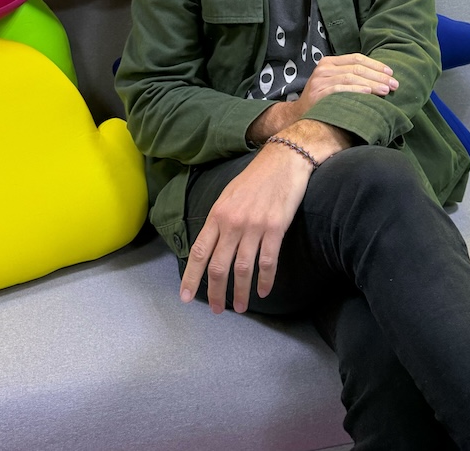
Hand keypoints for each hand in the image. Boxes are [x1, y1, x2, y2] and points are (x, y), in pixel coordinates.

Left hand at [180, 141, 311, 313]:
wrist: (283, 160)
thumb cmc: (255, 178)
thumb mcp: (228, 195)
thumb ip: (218, 221)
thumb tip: (211, 247)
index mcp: (217, 214)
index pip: (200, 252)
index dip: (191, 277)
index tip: (185, 297)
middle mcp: (232, 222)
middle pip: (219, 265)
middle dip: (215, 292)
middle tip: (217, 309)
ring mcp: (254, 226)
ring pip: (242, 268)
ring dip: (240, 292)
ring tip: (240, 307)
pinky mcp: (275, 228)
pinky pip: (267, 261)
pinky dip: (265, 280)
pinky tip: (263, 291)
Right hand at [299, 52, 398, 106]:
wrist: (298, 115)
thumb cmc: (322, 99)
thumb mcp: (334, 82)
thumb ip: (350, 76)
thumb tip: (381, 78)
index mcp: (329, 62)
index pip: (357, 58)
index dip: (376, 65)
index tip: (391, 73)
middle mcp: (324, 68)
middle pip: (357, 67)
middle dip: (378, 76)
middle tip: (394, 84)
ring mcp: (320, 80)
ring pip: (351, 77)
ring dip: (371, 83)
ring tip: (386, 90)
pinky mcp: (318, 93)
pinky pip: (341, 89)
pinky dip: (356, 90)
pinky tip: (369, 94)